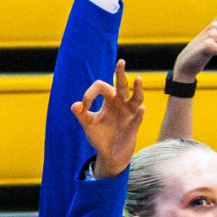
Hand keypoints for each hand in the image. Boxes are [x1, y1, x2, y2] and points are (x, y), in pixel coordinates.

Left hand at [77, 60, 147, 176]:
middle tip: (120, 62)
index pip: (101, 87)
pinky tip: (140, 109)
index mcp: (108, 100)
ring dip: (137, 89)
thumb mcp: (88, 124)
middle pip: (121, 84)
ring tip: (138, 79)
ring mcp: (129, 113)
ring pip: (136, 97)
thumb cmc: (100, 136)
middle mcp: (120, 103)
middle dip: (121, 73)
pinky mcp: (135, 124)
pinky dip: (139, 111)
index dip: (90, 93)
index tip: (84, 106)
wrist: (110, 154)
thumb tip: (75, 105)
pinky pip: (139, 115)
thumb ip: (81, 114)